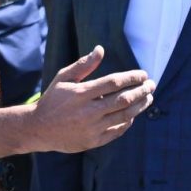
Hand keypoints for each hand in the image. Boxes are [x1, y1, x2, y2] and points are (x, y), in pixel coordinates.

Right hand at [28, 46, 152, 152]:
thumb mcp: (63, 78)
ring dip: (140, 106)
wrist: (39, 129)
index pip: (113, 82)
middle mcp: (88, 111)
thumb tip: (100, 49)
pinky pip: (117, 131)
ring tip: (148, 98)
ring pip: (124, 116)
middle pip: (123, 100)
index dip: (131, 77)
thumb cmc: (52, 100)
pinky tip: (133, 113)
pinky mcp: (94, 141)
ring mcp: (92, 128)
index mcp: (81, 93)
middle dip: (141, 91)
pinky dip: (128, 121)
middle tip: (151, 85)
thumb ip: (83, 65)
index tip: (143, 74)